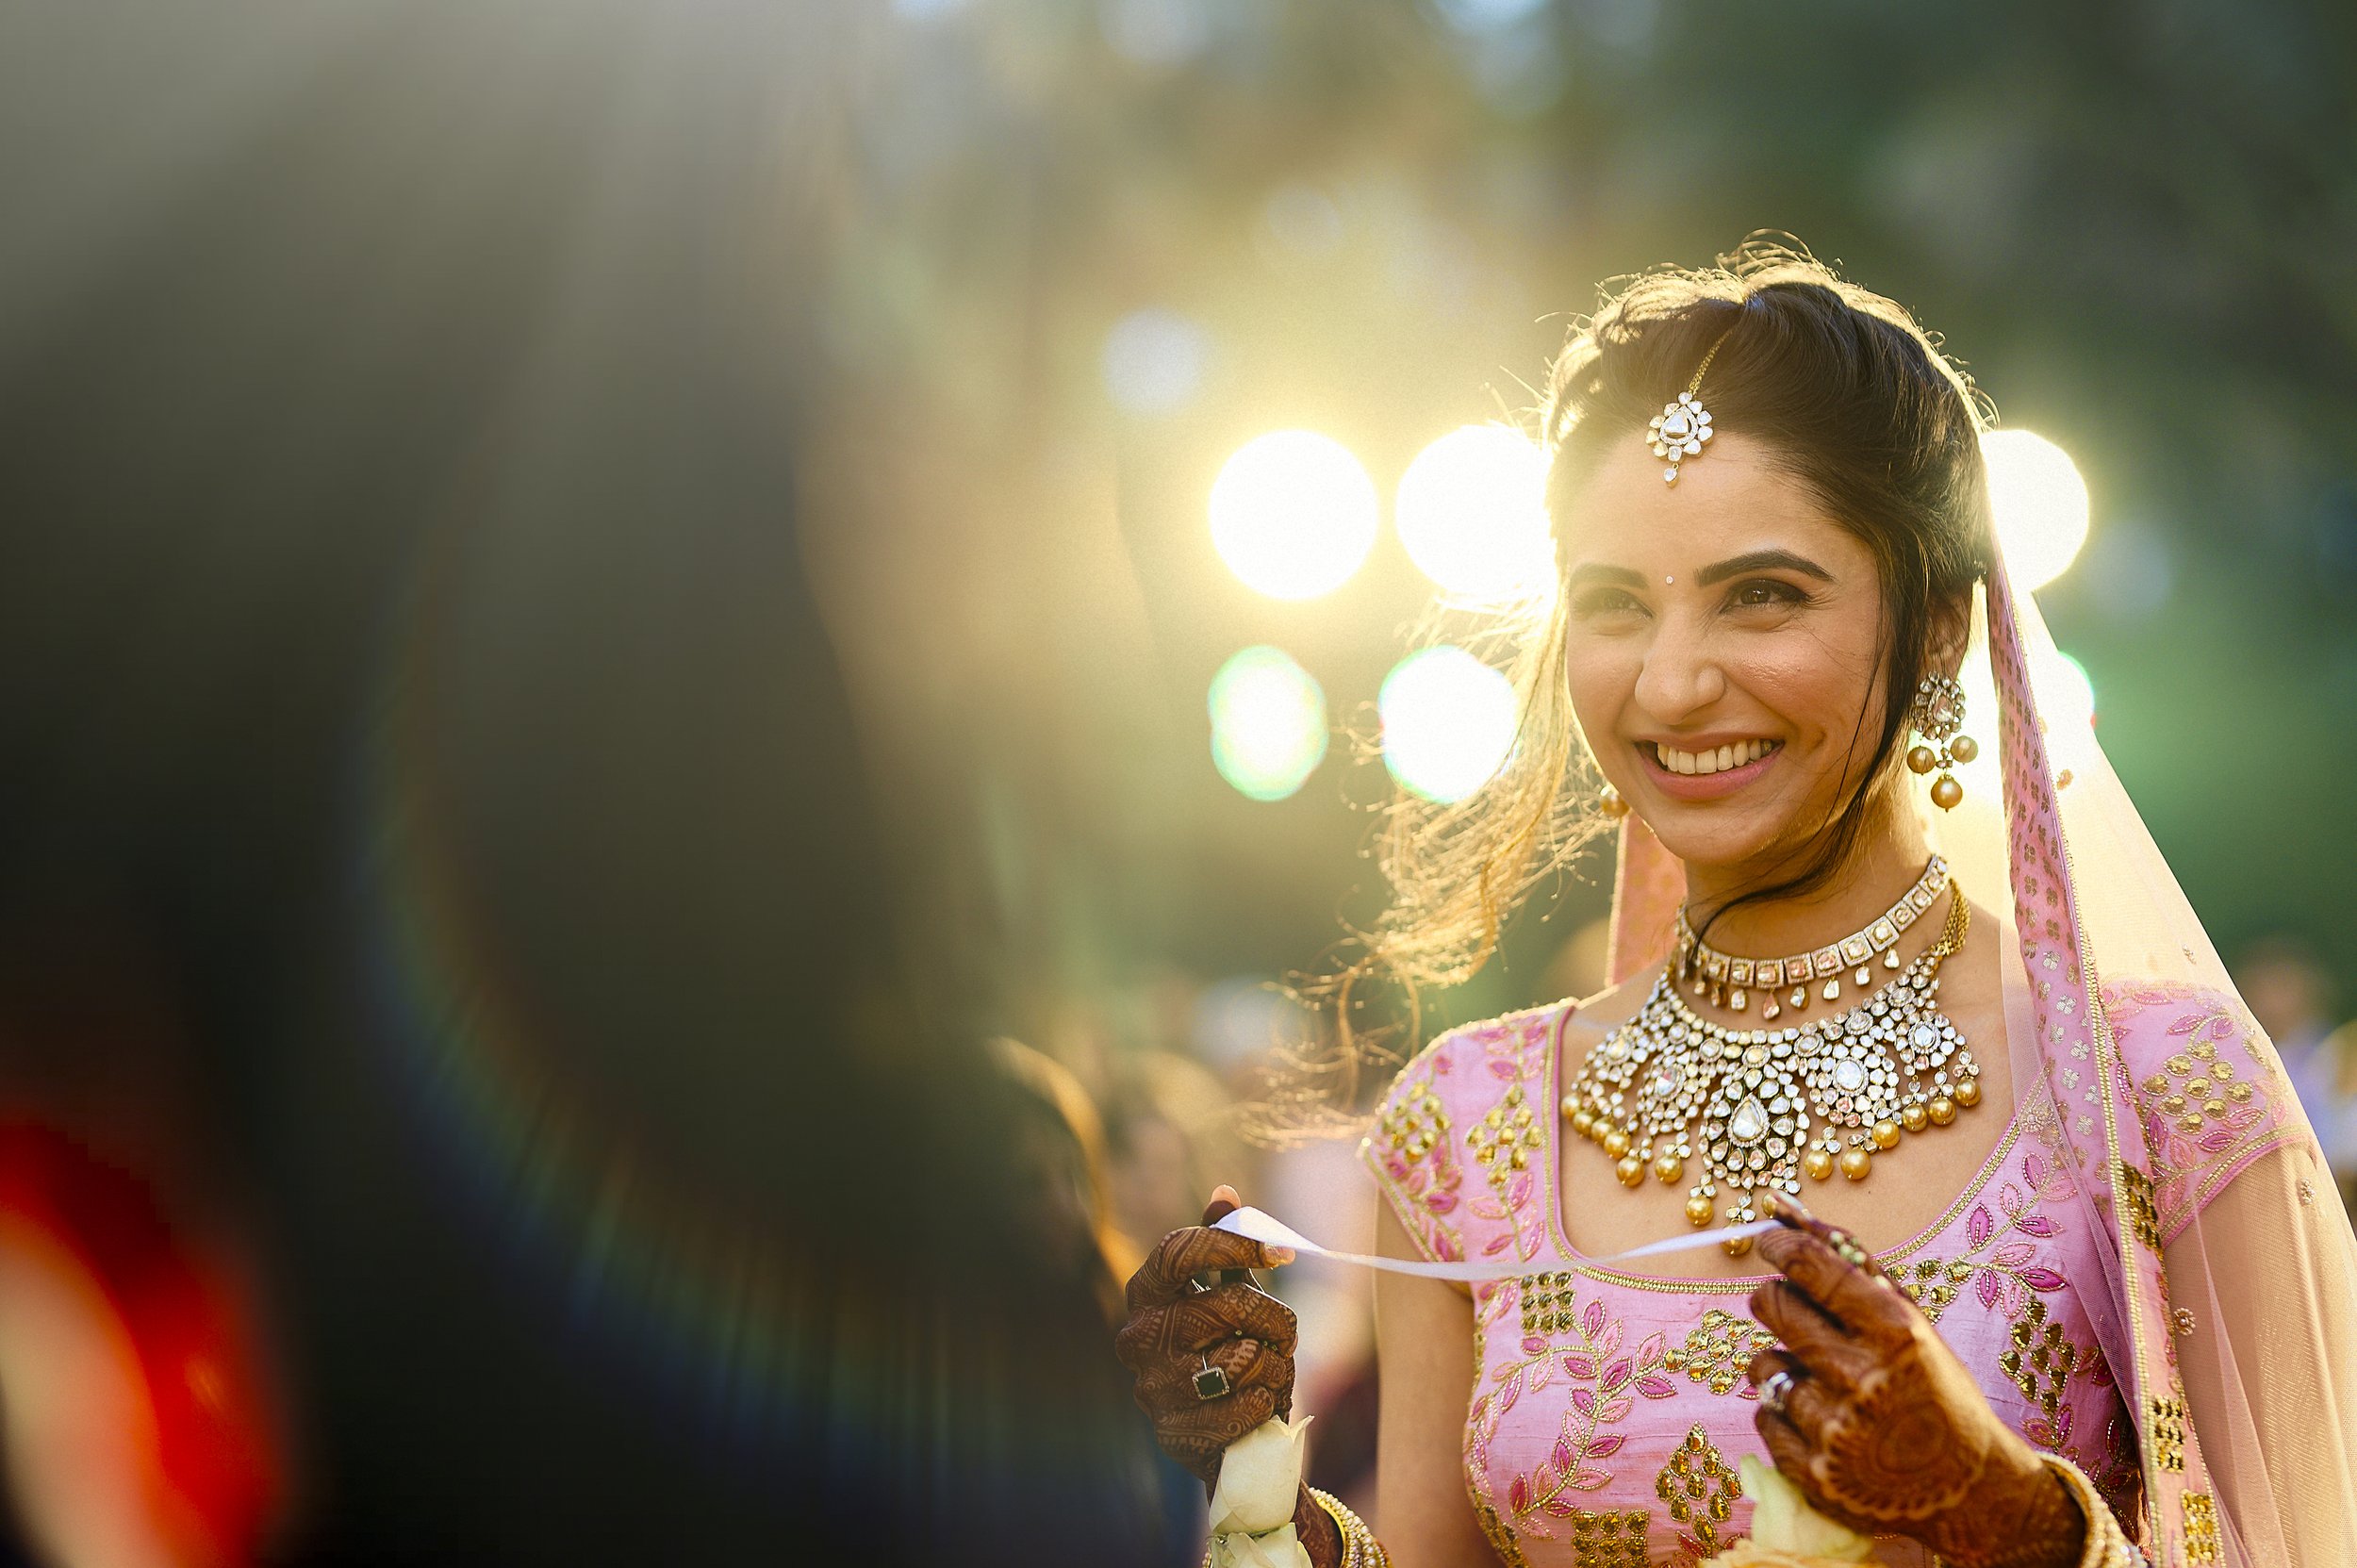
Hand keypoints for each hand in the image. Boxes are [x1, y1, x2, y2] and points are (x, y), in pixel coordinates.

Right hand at [1113, 1186, 1299, 1483]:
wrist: (1225, 1435)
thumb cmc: (1226, 1351)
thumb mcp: (1225, 1295)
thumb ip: (1223, 1248)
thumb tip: (1223, 1192)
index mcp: (1146, 1293)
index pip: (1180, 1250)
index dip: (1233, 1245)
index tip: (1281, 1253)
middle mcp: (1139, 1336)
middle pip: (1228, 1303)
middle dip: (1275, 1319)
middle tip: (1285, 1336)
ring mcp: (1152, 1386)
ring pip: (1244, 1356)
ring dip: (1273, 1366)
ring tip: (1263, 1375)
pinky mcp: (1174, 1430)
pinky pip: (1247, 1402)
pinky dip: (1265, 1403)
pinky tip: (1254, 1408)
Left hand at [1744, 1194, 2087, 1567]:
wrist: (1968, 1488)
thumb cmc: (1935, 1389)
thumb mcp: (1911, 1321)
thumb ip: (1852, 1262)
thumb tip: (1783, 1209)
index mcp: (1894, 1333)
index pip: (1809, 1266)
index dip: (1780, 1246)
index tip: (1771, 1242)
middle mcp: (1863, 1380)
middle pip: (1771, 1305)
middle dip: (1776, 1299)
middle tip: (1796, 1310)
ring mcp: (1835, 1431)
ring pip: (1762, 1364)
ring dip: (1785, 1364)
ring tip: (1828, 1383)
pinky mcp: (1814, 1473)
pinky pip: (1764, 1416)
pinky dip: (1785, 1414)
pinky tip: (1826, 1422)